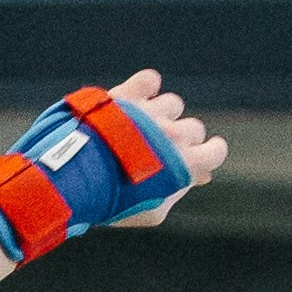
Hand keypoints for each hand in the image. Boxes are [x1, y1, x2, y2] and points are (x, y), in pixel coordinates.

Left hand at [104, 69, 226, 225]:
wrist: (75, 177)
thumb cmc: (115, 202)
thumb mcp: (153, 211)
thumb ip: (180, 191)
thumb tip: (202, 176)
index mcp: (186, 163)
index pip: (217, 151)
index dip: (209, 153)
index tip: (198, 155)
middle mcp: (175, 134)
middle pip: (193, 128)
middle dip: (181, 140)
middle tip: (155, 153)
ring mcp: (153, 112)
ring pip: (172, 104)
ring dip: (161, 115)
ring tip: (138, 130)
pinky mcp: (130, 94)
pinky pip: (150, 80)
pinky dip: (145, 87)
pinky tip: (135, 100)